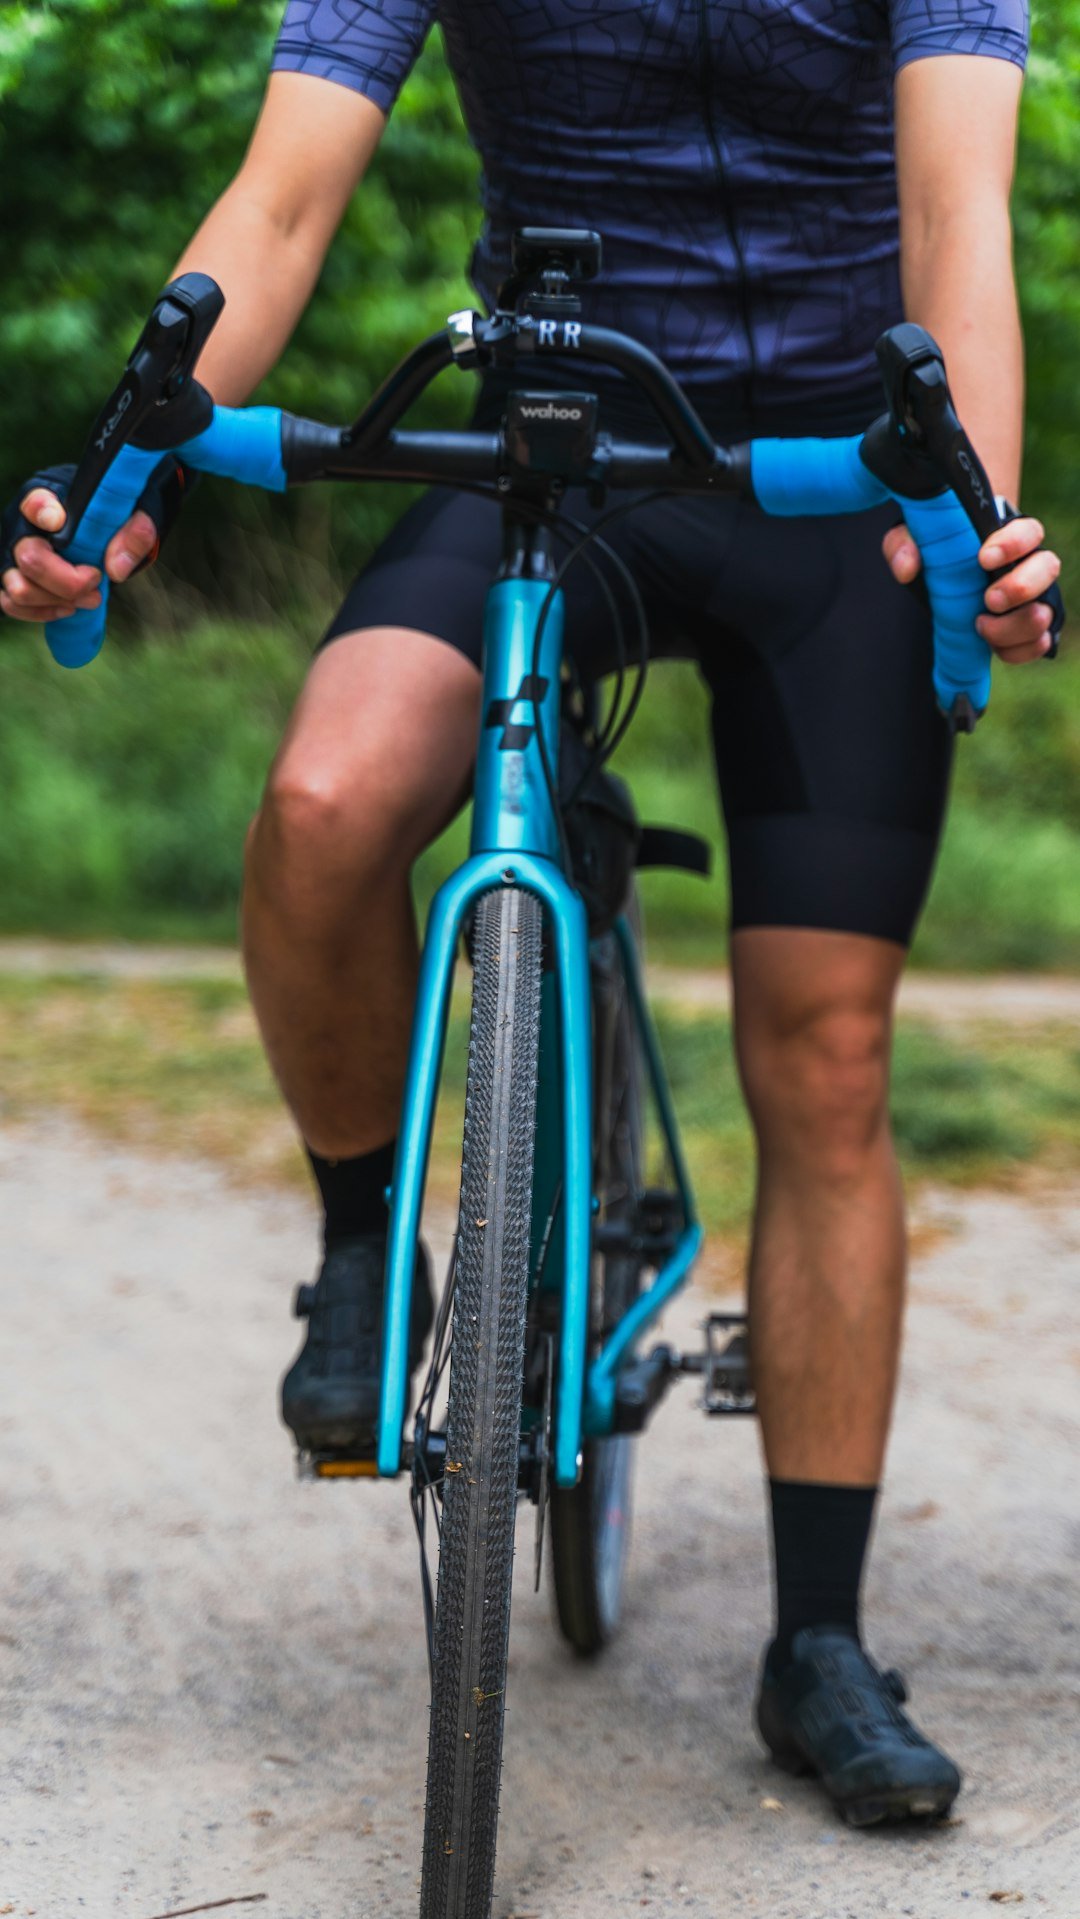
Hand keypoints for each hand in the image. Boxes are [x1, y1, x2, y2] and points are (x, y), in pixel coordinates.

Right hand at [1, 486, 158, 624]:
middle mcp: (23, 525)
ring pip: (19, 587)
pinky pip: (12, 604)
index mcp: (49, 498)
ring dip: (56, 601)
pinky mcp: (14, 577)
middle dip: (67, 582)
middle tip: (96, 582)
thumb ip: (134, 534)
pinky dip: (41, 612)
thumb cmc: (113, 517)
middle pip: (29, 558)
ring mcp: (14, 553)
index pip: (35, 503)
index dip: (42, 513)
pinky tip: (68, 608)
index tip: (60, 522)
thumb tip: (116, 570)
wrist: (104, 529)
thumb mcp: (135, 515)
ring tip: (89, 599)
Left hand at [883, 516, 1061, 664]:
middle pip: (1048, 568)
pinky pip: (1040, 643)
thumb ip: (905, 544)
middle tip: (988, 599)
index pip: (1029, 531)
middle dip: (1021, 587)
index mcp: (1010, 538)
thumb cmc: (940, 553)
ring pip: (1045, 612)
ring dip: (1015, 626)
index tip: (983, 558)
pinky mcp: (1029, 629)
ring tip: (981, 626)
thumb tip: (906, 569)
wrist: (948, 579)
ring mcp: (1034, 598)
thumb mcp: (916, 542)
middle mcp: (1029, 566)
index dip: (1014, 544)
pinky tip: (993, 647)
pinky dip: (1019, 650)